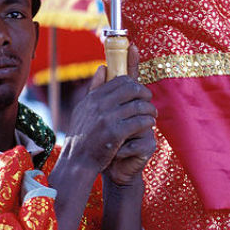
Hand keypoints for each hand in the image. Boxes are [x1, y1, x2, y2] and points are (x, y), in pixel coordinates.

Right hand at [61, 43, 156, 183]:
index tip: (140, 91)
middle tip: (149, 101)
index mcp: (93, 97)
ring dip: (149, 109)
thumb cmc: (82, 136)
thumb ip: (95, 88)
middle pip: (132, 89)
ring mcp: (108, 119)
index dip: (134, 83)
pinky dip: (147, 121)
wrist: (77, 162)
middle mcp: (100, 105)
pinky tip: (149, 125)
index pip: (120, 79)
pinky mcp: (116, 133)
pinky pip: (140, 121)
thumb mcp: (83, 109)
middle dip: (144, 93)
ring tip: (152, 115)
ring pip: (138, 105)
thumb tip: (103, 67)